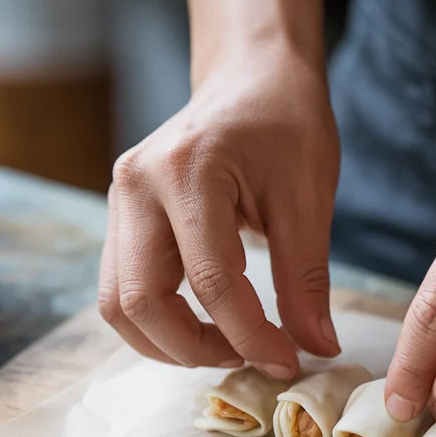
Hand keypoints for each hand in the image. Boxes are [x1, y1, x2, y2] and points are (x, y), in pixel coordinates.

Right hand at [98, 45, 340, 377]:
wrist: (252, 75)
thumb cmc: (286, 122)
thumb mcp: (308, 197)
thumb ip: (307, 279)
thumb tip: (317, 348)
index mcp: (187, 172)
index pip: (211, 283)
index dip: (251, 337)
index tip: (289, 361)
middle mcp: (137, 186)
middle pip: (139, 302)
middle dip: (195, 350)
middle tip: (251, 357)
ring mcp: (120, 200)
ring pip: (118, 303)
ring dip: (168, 342)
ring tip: (228, 346)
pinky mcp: (122, 214)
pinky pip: (123, 286)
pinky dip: (160, 319)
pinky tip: (207, 323)